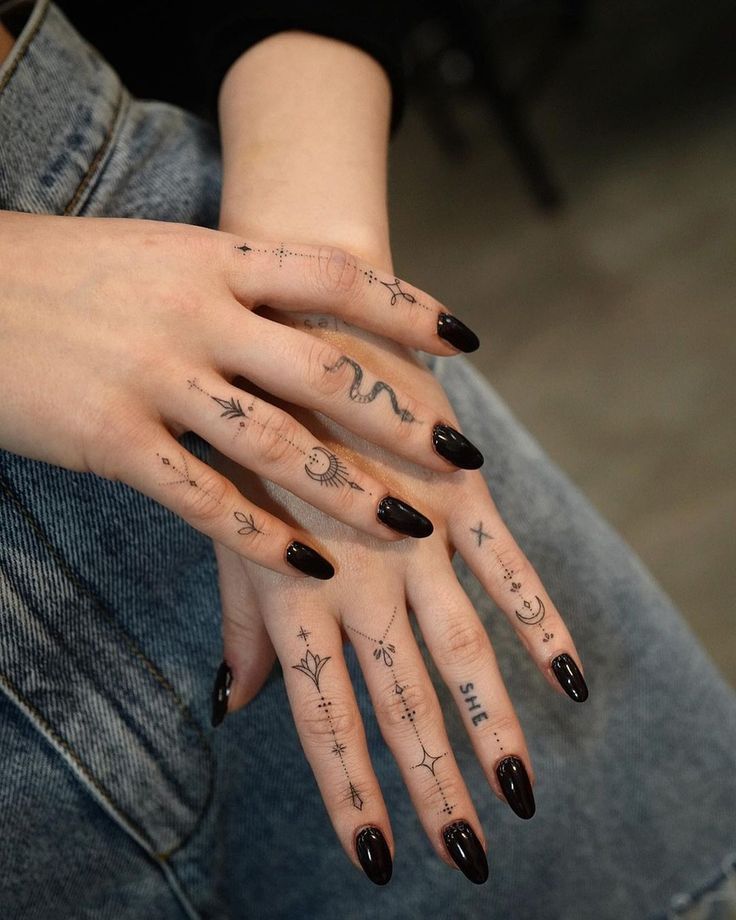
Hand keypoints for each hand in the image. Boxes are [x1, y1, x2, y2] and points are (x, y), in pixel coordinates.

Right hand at [0, 211, 481, 577]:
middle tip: (461, 453)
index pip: (331, 276)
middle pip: (324, 371)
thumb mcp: (155, 257)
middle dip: (401, 417)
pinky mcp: (111, 441)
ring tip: (411, 525)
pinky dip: (265, 538)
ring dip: (352, 491)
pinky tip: (312, 567)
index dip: (405, 308)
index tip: (464, 341)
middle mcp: (193, 313)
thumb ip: (227, 288)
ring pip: (278, 445)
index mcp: (210, 259)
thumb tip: (300, 320)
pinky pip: (205, 499)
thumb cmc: (64, 274)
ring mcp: (153, 377)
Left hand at [213, 316, 587, 884]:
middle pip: (400, 701)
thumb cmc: (246, 434)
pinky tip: (569, 681)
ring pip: (459, 651)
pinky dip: (540, 624)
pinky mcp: (457, 492)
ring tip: (520, 795)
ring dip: (492, 727)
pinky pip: (507, 569)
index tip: (377, 859)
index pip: (324, 717)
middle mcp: (356, 578)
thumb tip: (234, 706)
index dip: (352, 792)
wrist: (292, 326)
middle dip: (432, 785)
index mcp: (291, 593)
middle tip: (468, 860)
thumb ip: (240, 623)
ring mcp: (414, 536)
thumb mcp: (224, 528)